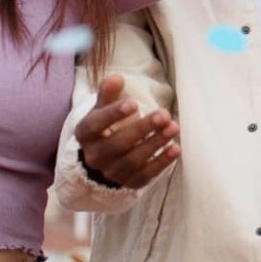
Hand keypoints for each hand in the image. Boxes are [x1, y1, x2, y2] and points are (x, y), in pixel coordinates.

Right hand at [75, 74, 180, 189]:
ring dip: (155, 144)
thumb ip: (109, 92)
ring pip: (133, 160)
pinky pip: (145, 175)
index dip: (114, 114)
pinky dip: (161, 163)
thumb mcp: (104, 107)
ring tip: (173, 127)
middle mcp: (95, 156)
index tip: (134, 103)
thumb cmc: (107, 125)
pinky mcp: (129, 183)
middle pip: (118, 144)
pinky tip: (175, 148)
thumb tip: (116, 78)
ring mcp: (111, 172)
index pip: (96, 125)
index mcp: (85, 133)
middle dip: (142, 129)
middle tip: (163, 114)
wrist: (106, 157)